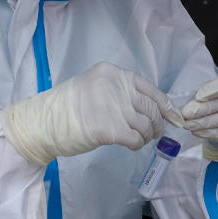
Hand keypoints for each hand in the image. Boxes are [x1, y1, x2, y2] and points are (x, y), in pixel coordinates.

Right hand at [3, 62, 184, 165]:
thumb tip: (150, 108)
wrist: (43, 123)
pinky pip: (136, 139)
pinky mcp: (110, 129)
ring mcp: (114, 108)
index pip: (151, 89)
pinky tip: (132, 145)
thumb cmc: (68, 107)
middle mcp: (116, 86)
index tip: (174, 117)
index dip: (166, 106)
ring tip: (142, 139)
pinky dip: (138, 144)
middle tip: (156, 133)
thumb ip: (120, 92)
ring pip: (146, 124)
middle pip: (151, 107)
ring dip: (148, 135)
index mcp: (113, 73)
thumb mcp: (95, 87)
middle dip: (158, 123)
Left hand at [181, 68, 217, 160]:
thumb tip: (189, 105)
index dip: (215, 88)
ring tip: (188, 124)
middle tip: (186, 114)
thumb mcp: (216, 85)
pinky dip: (209, 133)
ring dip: (203, 124)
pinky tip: (197, 131)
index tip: (198, 96)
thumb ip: (205, 92)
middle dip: (203, 109)